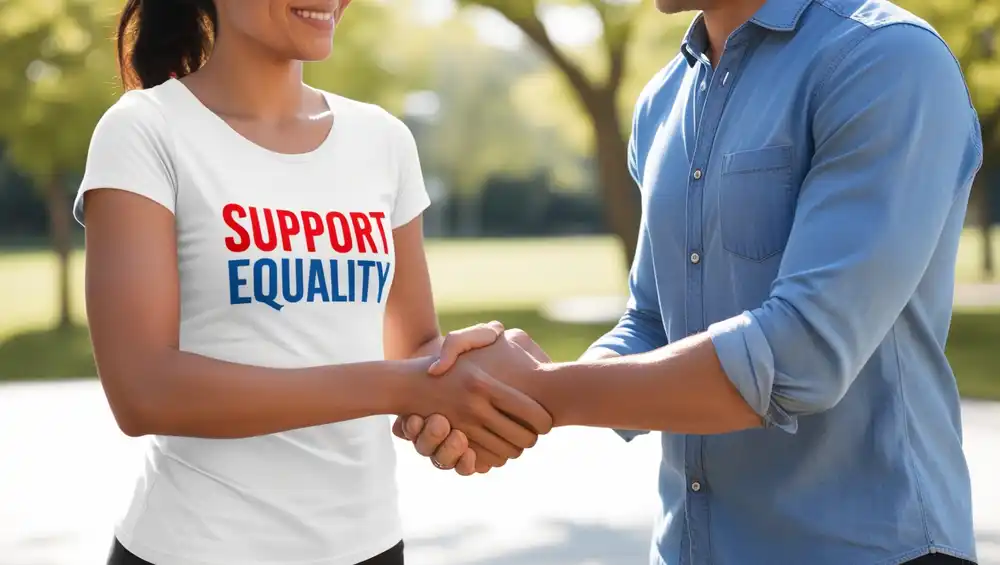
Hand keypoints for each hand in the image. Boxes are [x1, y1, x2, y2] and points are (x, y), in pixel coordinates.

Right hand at [400, 329, 551, 473]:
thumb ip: (486, 331)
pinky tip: (500, 448)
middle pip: (523, 438)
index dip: (545, 422)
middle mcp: (474, 408)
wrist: (406, 385)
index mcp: (484, 384)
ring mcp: (463, 427)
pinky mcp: (452, 441)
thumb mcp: (463, 340)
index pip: (532, 413)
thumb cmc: (442, 361)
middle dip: (532, 438)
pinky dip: (497, 458)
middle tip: (534, 434)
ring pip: (506, 452)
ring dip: (515, 450)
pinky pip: (486, 460)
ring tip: (519, 441)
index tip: (547, 422)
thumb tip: (505, 331)